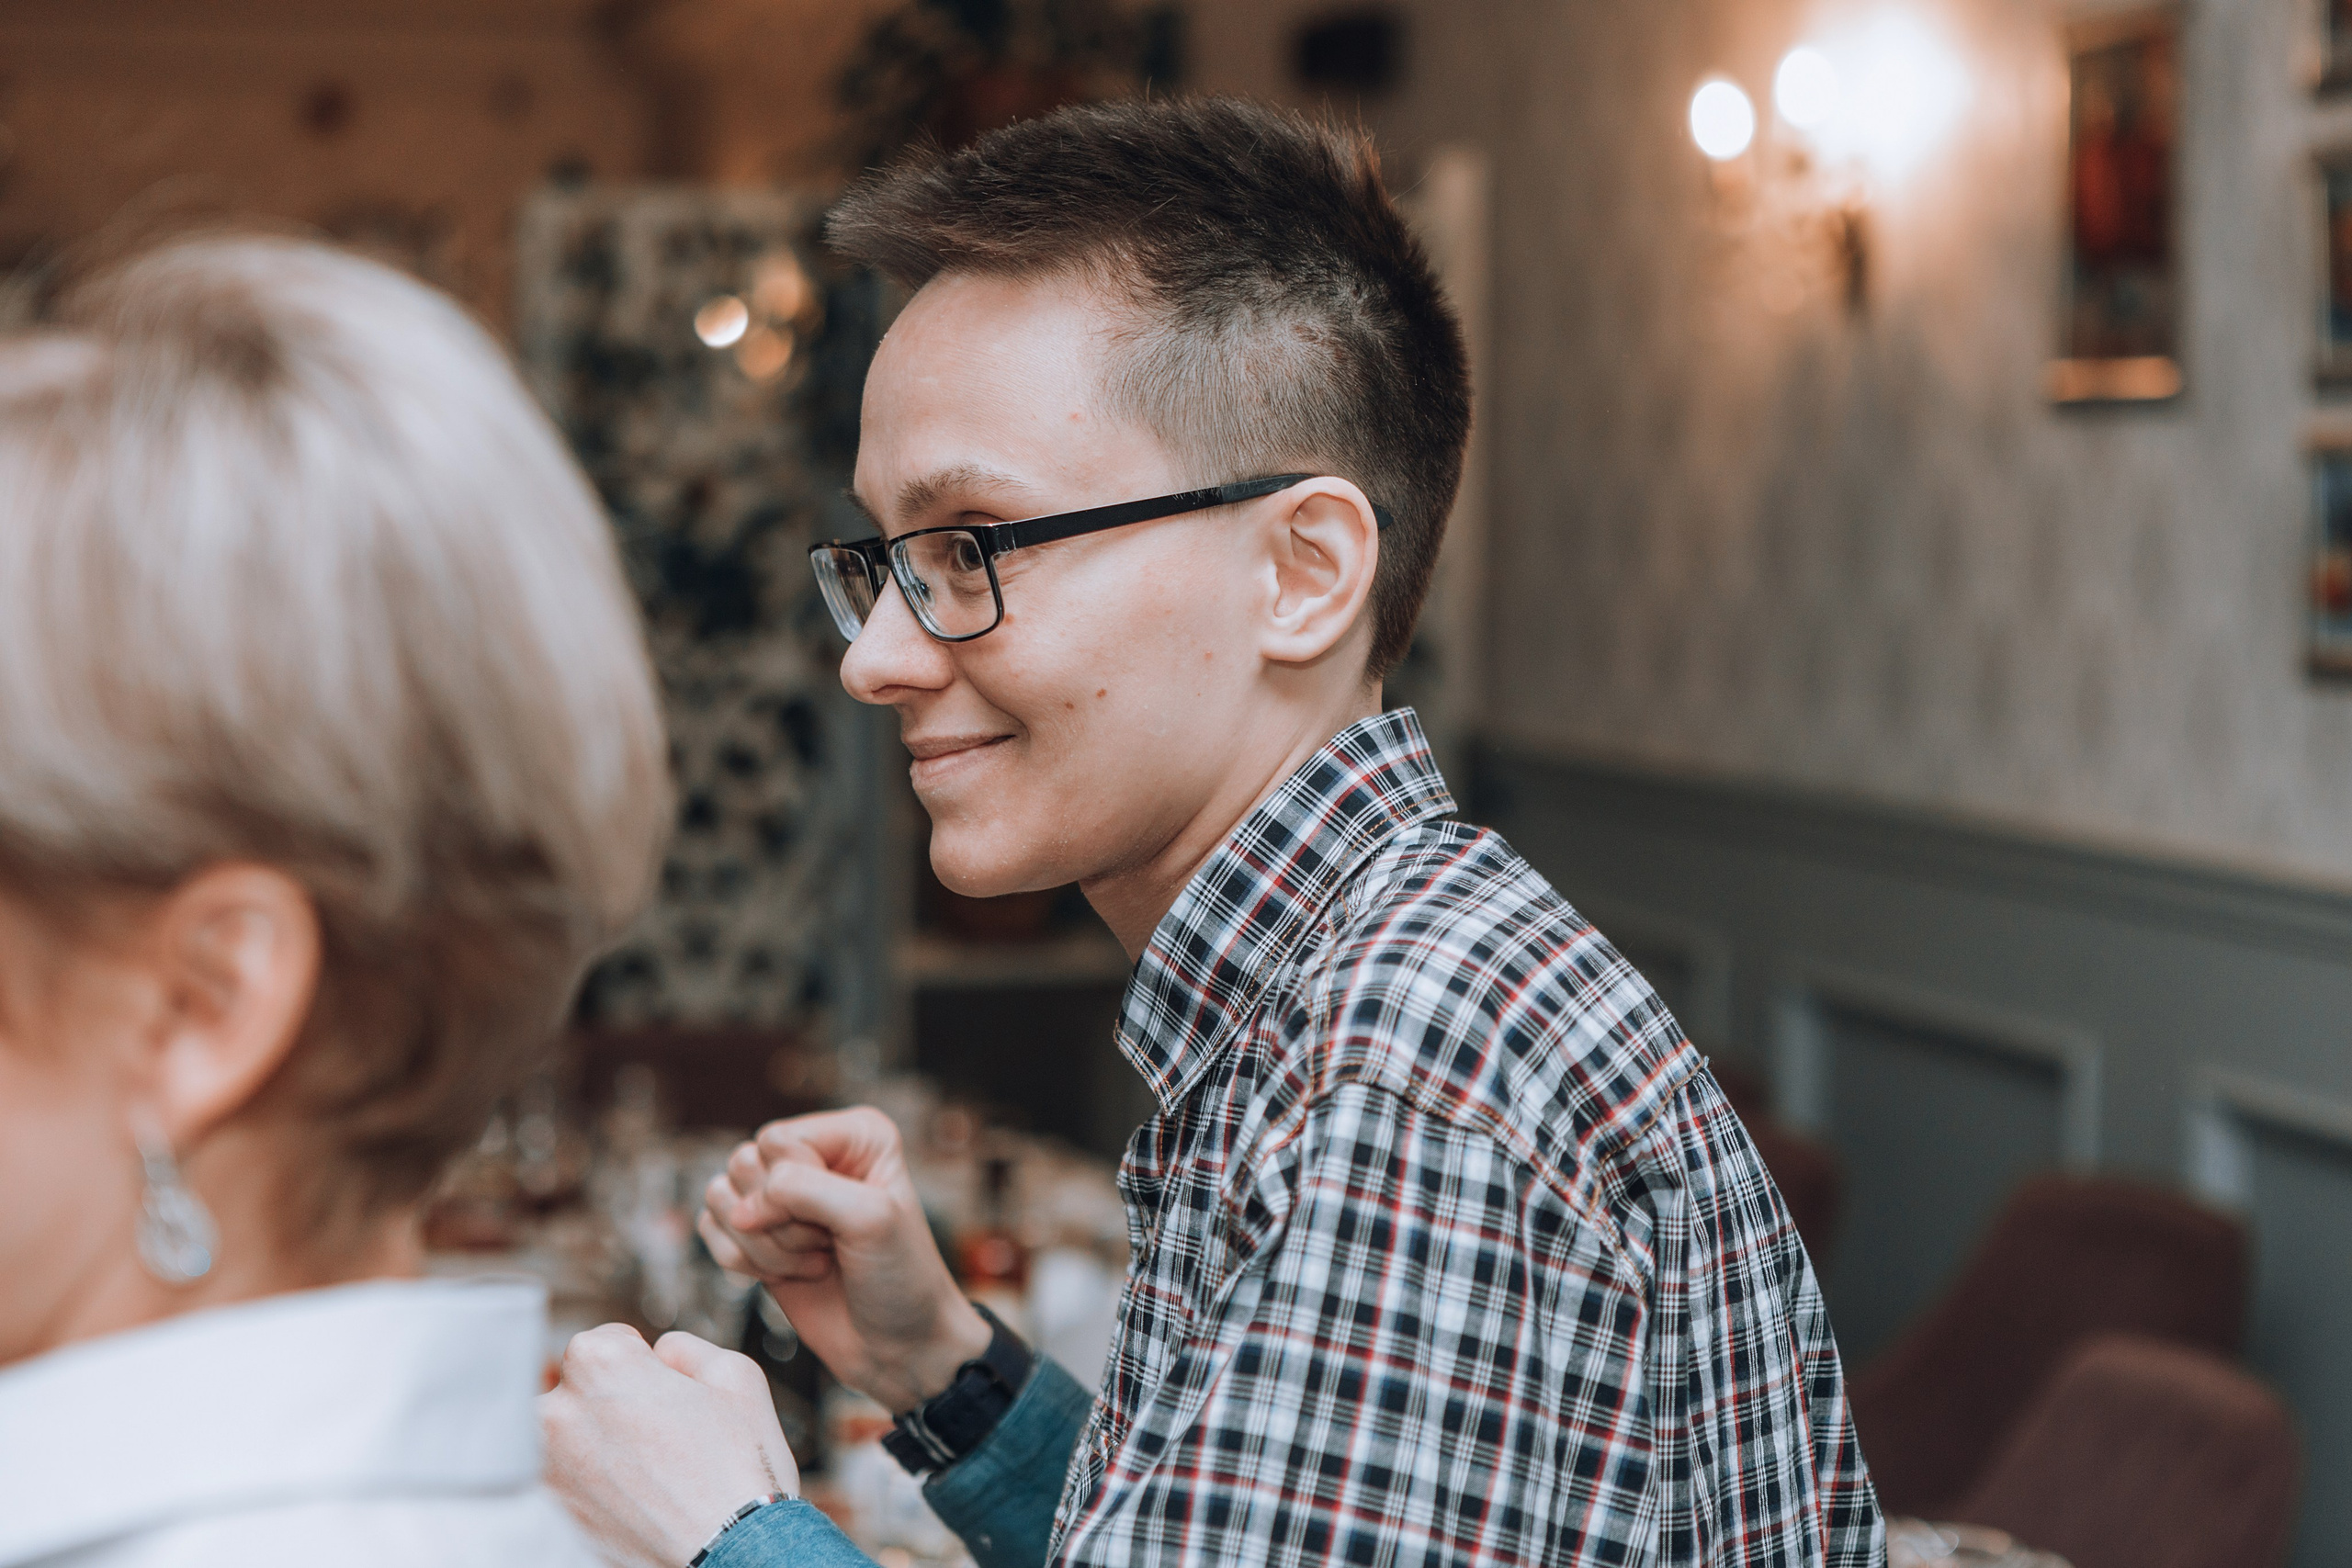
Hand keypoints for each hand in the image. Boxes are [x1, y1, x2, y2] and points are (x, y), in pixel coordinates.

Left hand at [540, 1324, 797, 1567]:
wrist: (732, 1554)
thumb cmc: (739, 1474)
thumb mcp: (737, 1375)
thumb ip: (686, 1348)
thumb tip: (661, 1354)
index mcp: (601, 1365)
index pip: (603, 1342)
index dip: (639, 1363)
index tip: (659, 1389)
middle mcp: (560, 1412)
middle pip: (574, 1388)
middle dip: (608, 1402)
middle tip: (653, 1432)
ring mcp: (547, 1468)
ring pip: (559, 1436)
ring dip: (589, 1443)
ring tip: (639, 1469)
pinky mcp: (548, 1515)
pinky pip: (558, 1482)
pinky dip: (584, 1486)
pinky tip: (626, 1498)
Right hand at [698, 1106, 989, 1412]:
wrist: (898, 1347)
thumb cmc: (900, 1279)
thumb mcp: (869, 1218)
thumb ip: (802, 1189)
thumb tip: (736, 1207)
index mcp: (854, 1135)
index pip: (776, 1140)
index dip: (792, 1190)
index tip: (837, 1227)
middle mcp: (814, 1155)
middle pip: (744, 1164)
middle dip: (781, 1223)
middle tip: (828, 1245)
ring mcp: (781, 1195)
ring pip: (720, 1195)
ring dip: (765, 1246)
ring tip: (814, 1261)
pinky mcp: (755, 1233)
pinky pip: (709, 1228)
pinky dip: (742, 1262)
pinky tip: (787, 1276)